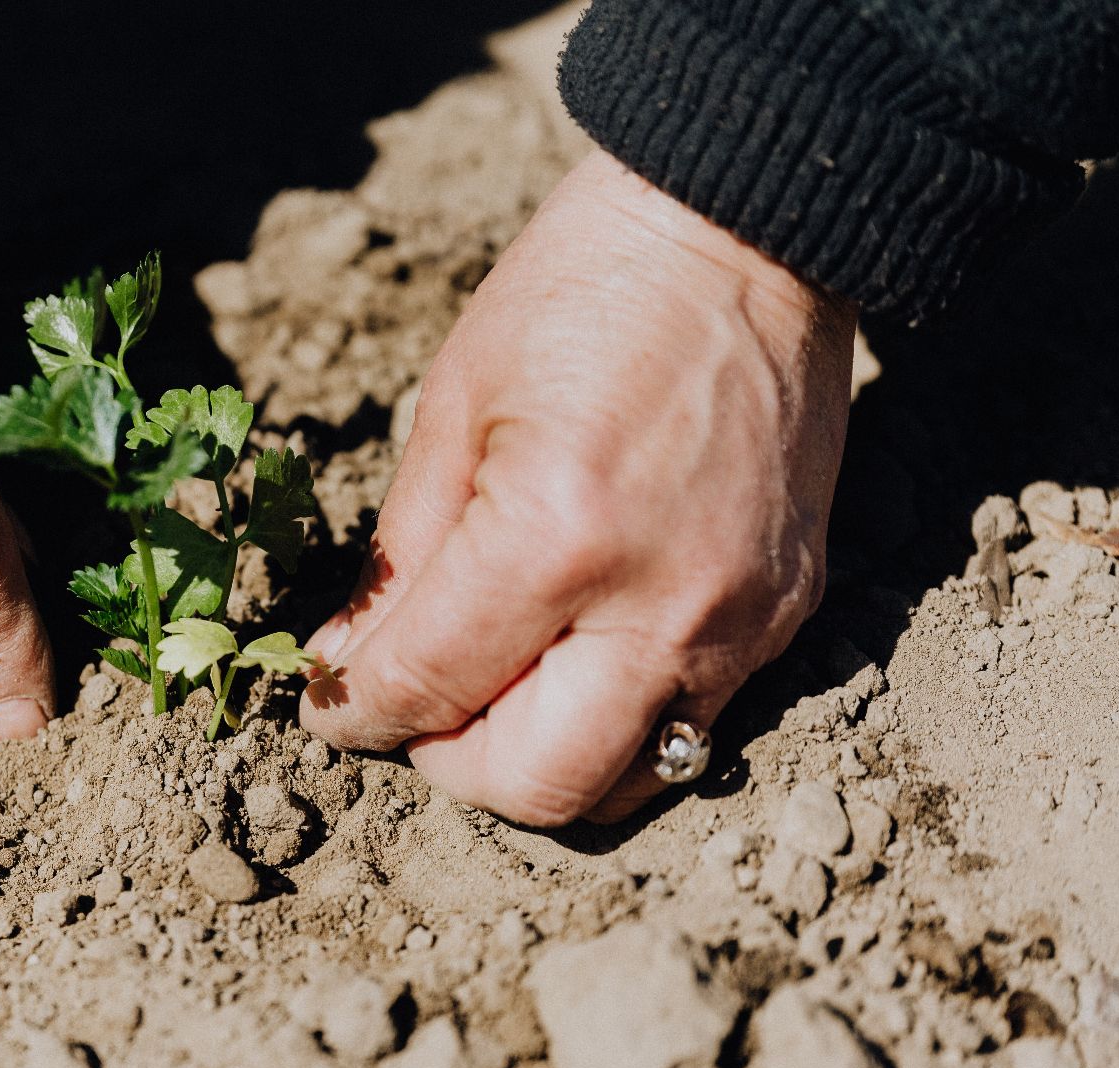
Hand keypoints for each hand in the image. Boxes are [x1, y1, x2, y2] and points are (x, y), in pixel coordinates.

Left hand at [300, 149, 854, 823]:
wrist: (747, 232)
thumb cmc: (581, 293)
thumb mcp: (452, 410)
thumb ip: (398, 560)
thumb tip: (349, 668)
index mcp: (554, 538)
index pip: (428, 689)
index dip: (355, 713)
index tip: (331, 706)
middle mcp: (660, 604)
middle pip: (536, 784)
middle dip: (450, 766)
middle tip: (417, 712)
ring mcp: (739, 621)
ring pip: (625, 782)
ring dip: (538, 761)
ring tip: (496, 691)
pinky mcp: (788, 614)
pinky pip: (689, 724)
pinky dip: (613, 719)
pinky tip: (575, 653)